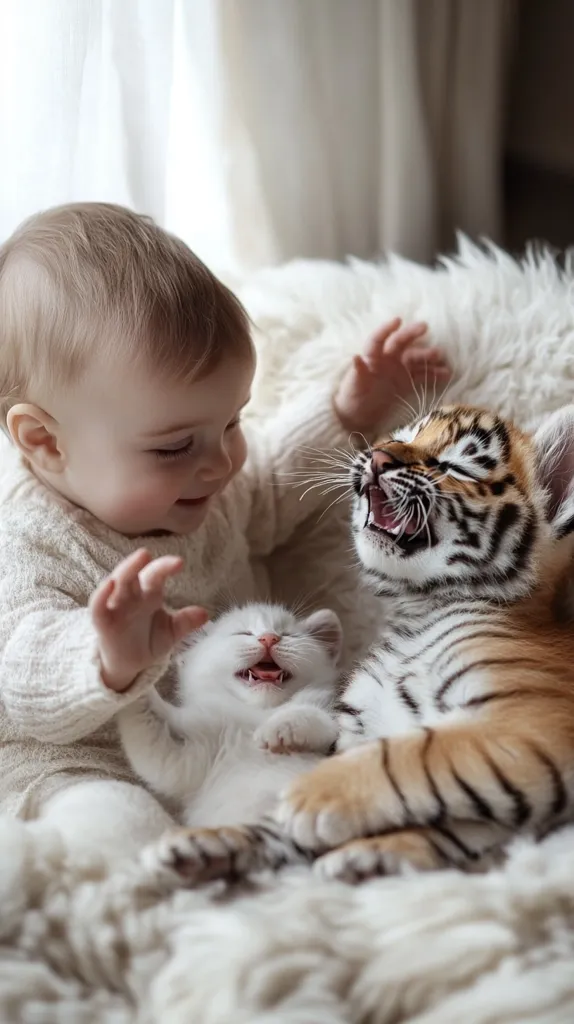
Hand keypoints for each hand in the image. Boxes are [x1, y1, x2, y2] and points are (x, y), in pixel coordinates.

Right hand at [90, 548, 207, 691]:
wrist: (129, 664)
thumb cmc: (148, 640)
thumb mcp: (170, 633)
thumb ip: (185, 622)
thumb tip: (205, 614)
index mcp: (149, 593)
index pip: (156, 574)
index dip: (165, 566)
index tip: (179, 563)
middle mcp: (131, 595)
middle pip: (133, 573)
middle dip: (137, 562)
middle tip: (147, 553)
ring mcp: (115, 606)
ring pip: (116, 583)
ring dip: (123, 571)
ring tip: (132, 561)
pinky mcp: (103, 622)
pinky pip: (98, 606)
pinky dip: (101, 594)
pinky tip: (109, 584)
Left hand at [334, 317, 450, 433]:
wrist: (358, 417)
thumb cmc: (352, 398)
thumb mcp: (354, 386)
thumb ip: (358, 372)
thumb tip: (356, 357)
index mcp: (372, 357)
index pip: (378, 339)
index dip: (386, 329)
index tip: (398, 320)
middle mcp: (386, 359)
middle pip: (400, 343)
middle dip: (412, 334)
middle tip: (425, 327)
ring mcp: (398, 370)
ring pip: (414, 358)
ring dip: (426, 356)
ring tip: (440, 356)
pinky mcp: (406, 383)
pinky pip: (421, 376)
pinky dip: (433, 375)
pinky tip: (445, 374)